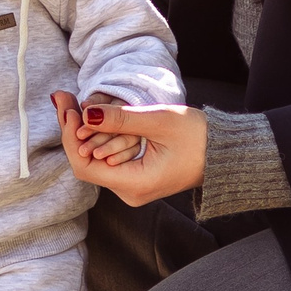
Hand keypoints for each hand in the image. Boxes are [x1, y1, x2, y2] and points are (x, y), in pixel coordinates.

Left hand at [52, 90, 207, 206]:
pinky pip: (108, 160)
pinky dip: (98, 138)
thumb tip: (85, 114)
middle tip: (63, 98)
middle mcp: (130, 192)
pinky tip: (90, 117)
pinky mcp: (137, 178)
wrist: (227, 154)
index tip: (67, 106)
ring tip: (73, 103)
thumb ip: (121, 119)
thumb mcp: (159, 121)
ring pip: (95, 160)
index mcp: (135, 184)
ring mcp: (133, 188)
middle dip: (71, 130)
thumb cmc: (200, 138)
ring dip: (83, 132)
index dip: (69, 136)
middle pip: (86, 163)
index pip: (84, 165)